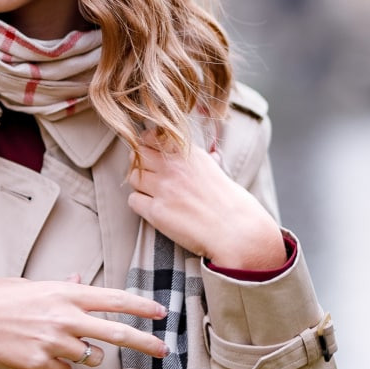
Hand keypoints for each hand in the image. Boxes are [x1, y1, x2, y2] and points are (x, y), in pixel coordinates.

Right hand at [0, 277, 168, 368]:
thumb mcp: (35, 285)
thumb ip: (63, 287)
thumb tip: (79, 279)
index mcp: (66, 294)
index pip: (114, 299)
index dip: (141, 307)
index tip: (161, 313)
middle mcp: (65, 317)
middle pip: (116, 333)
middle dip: (144, 343)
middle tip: (163, 350)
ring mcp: (54, 342)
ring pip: (90, 357)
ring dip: (84, 354)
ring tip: (58, 343)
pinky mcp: (41, 364)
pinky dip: (58, 367)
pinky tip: (39, 354)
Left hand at [126, 132, 286, 269]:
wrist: (236, 231)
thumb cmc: (233, 205)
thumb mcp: (218, 172)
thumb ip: (205, 162)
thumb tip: (212, 156)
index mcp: (189, 154)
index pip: (153, 137)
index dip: (147, 145)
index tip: (151, 154)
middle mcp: (174, 167)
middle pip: (137, 154)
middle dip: (139, 163)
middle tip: (148, 176)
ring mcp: (163, 188)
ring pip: (133, 176)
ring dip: (140, 184)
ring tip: (153, 194)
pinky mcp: (156, 211)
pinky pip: (133, 200)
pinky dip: (140, 204)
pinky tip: (154, 210)